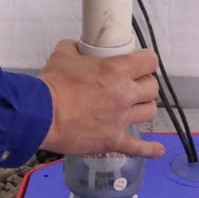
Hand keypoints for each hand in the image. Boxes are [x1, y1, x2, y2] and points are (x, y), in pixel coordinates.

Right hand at [37, 39, 164, 158]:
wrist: (41, 115)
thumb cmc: (52, 86)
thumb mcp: (63, 54)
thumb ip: (75, 48)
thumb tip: (78, 47)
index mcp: (117, 70)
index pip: (149, 61)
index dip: (145, 61)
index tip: (140, 63)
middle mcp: (125, 95)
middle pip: (152, 88)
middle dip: (144, 84)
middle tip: (133, 84)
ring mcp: (121, 119)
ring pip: (149, 112)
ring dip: (143, 107)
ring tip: (134, 107)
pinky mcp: (112, 140)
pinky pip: (138, 147)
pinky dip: (149, 149)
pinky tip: (157, 150)